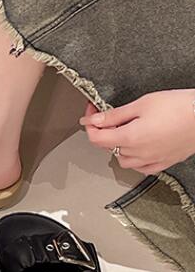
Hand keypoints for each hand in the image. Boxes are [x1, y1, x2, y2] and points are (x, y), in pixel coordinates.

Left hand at [79, 89, 194, 174]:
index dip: (90, 124)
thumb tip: (94, 120)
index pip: (96, 138)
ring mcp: (152, 160)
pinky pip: (141, 167)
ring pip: (123, 159)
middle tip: (110, 115)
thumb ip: (115, 115)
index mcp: (130, 138)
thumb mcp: (142, 104)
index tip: (90, 113)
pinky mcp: (164, 163)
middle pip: (108, 147)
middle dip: (104, 131)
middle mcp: (139, 153)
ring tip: (126, 130)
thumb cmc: (181, 107)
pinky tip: (139, 147)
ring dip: (118, 146)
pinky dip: (135, 159)